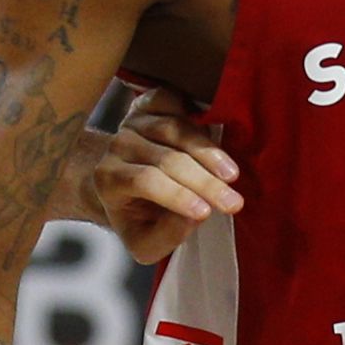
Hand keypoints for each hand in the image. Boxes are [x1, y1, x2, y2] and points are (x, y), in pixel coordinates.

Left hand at [83, 89, 243, 265]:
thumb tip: (194, 216)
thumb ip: (166, 235)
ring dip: (208, 151)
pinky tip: (217, 133)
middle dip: (204, 182)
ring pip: (174, 130)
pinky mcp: (147, 103)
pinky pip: (173, 101)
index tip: (207, 212)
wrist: (123, 181)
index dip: (177, 195)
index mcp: (109, 179)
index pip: (145, 182)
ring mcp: (132, 121)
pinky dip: (195, 115)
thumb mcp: (146, 243)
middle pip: (165, 158)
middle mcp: (117, 146)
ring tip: (232, 175)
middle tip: (235, 203)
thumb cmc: (138, 215)